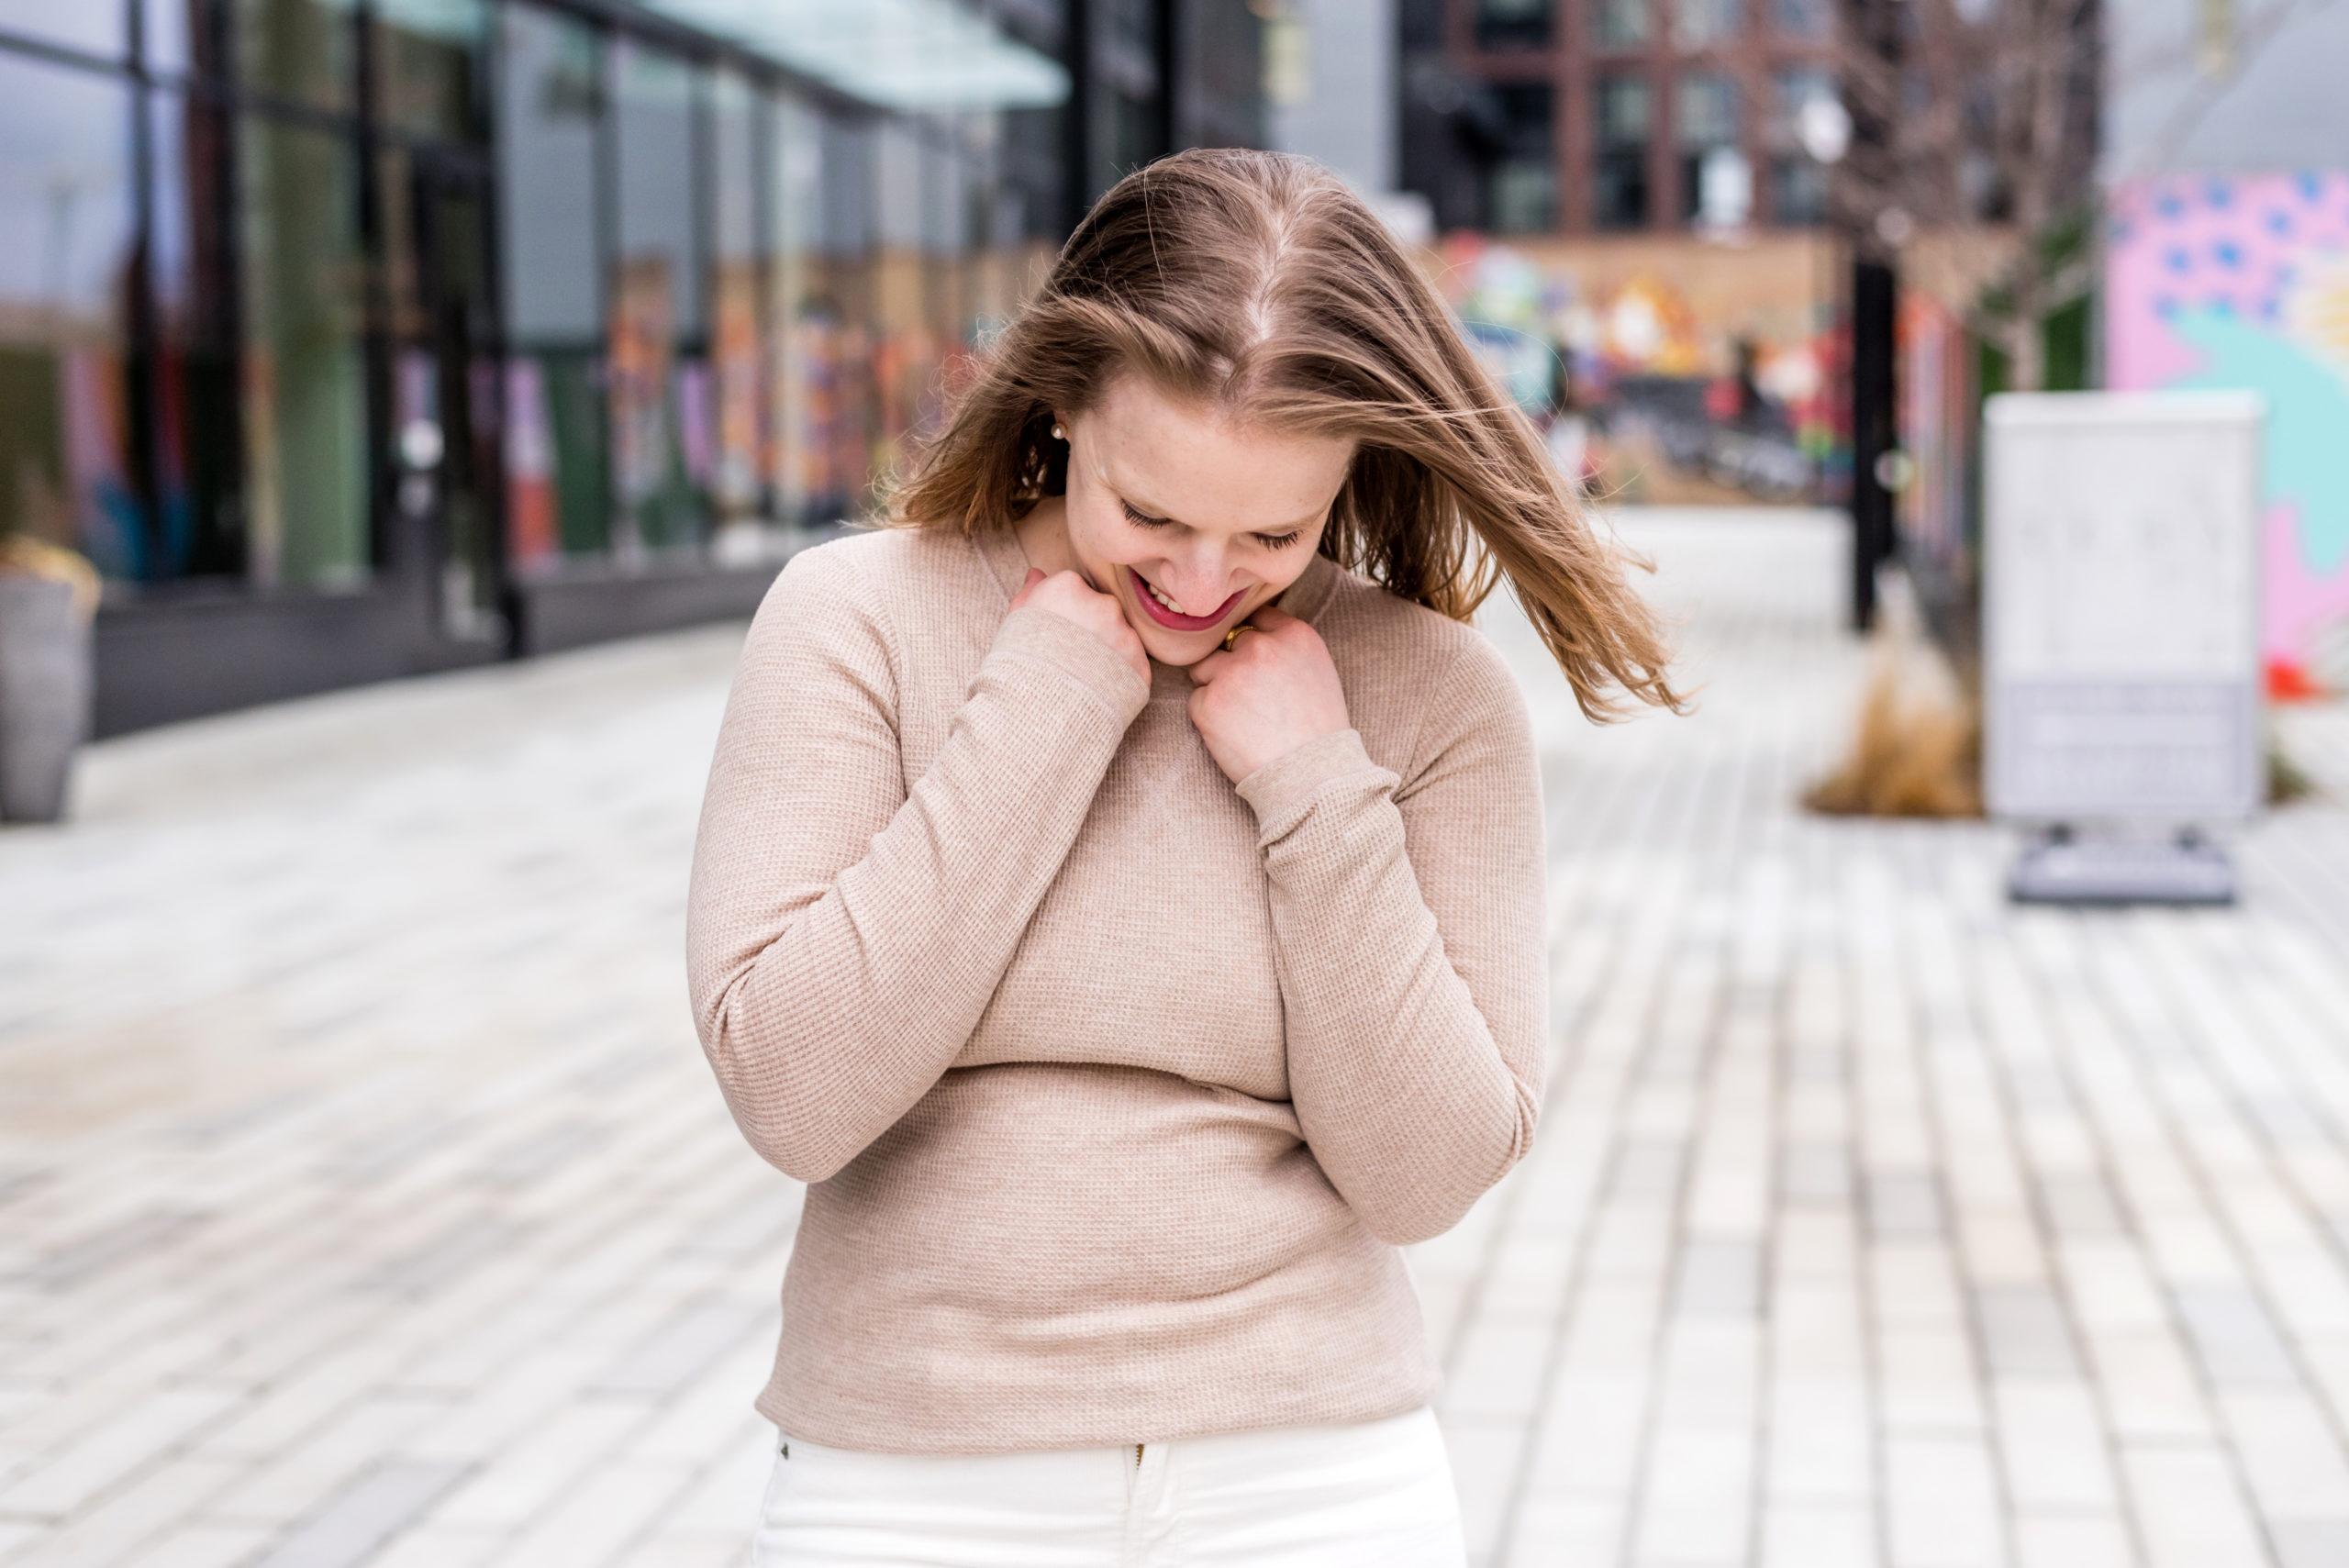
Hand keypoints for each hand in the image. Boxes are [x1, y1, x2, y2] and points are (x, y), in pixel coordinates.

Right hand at [1011, 568, 1148, 686]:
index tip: (1054, 633)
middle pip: (1101, 609)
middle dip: (1091, 628)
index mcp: (1069, 587)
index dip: (1064, 613)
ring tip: (1083, 676)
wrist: (1037, 714)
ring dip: (1107, 651)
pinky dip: (1119, 675)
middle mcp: (1103, 604)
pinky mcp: (1140, 665)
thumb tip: (1036, 574)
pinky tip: (1097, 689)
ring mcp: (1125, 635)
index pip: (1074, 589)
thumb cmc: (1019, 665)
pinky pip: (1132, 665)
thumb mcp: (1016, 623)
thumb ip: (1030, 593)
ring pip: (1120, 636)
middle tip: (1071, 656)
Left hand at [1185, 605, 1349, 782]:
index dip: (1252, 642)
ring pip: (1204, 669)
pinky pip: (1197, 701)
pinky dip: (1209, 718)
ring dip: (1216, 689)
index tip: (1257, 663)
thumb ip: (1287, 645)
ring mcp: (1231, 673)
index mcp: (1294, 634)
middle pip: (1226, 642)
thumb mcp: (1318, 670)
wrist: (1313, 777)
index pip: (1256, 617)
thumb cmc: (1318, 729)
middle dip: (1231, 666)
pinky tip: (1236, 735)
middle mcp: (1261, 646)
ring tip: (1245, 719)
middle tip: (1252, 700)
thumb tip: (1250, 633)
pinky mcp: (1208, 703)